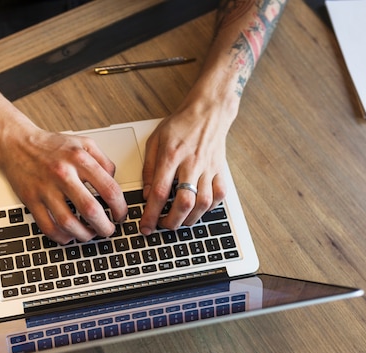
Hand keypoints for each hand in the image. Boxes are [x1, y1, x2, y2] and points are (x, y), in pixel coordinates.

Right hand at [0, 127, 127, 243]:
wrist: (16, 143)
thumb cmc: (51, 145)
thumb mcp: (84, 143)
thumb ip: (103, 161)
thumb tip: (115, 183)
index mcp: (79, 159)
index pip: (109, 190)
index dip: (120, 208)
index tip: (120, 215)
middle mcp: (63, 174)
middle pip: (90, 210)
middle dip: (105, 227)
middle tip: (108, 230)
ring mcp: (45, 189)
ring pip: (68, 223)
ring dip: (84, 235)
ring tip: (90, 234)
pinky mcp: (31, 200)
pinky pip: (48, 227)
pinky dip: (61, 237)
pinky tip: (69, 235)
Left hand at [139, 105, 232, 234]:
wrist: (208, 112)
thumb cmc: (180, 125)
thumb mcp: (154, 141)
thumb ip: (149, 169)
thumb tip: (146, 195)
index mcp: (171, 156)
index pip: (160, 192)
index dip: (151, 214)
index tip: (145, 227)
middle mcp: (192, 164)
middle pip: (184, 202)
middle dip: (172, 222)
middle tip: (163, 227)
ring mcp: (209, 168)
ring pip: (203, 203)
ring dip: (190, 219)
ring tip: (179, 221)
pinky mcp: (220, 171)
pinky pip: (219, 196)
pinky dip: (209, 208)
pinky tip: (198, 209)